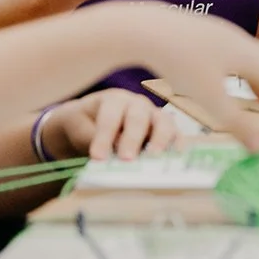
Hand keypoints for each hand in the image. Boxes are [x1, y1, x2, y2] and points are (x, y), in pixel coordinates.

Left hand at [42, 89, 179, 160]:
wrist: (93, 121)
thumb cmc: (86, 124)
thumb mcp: (81, 129)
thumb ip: (94, 139)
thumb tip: (110, 154)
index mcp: (114, 99)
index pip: (110, 117)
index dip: (104, 137)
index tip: (98, 158)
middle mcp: (137, 104)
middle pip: (138, 117)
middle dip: (132, 138)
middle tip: (126, 159)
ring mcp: (154, 115)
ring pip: (162, 122)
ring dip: (159, 140)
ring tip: (154, 158)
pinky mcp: (165, 129)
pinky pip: (175, 134)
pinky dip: (177, 145)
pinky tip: (175, 158)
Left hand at [147, 9, 258, 147]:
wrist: (148, 27)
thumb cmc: (179, 61)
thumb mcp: (208, 99)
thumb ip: (236, 123)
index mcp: (250, 56)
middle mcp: (245, 43)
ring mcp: (229, 37)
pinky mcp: (214, 36)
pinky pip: (244, 56)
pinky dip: (250, 73)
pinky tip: (237, 84)